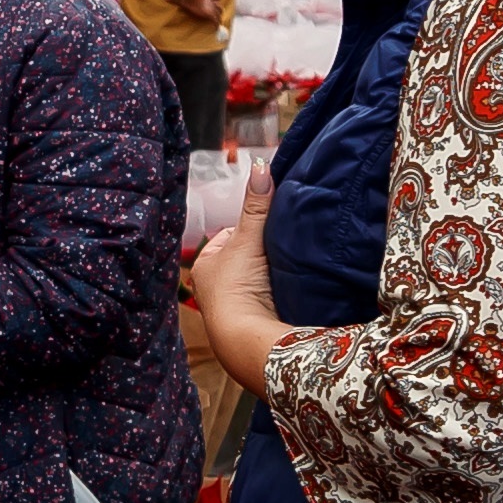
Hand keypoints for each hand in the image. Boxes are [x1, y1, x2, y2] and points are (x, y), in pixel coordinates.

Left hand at [189, 162, 284, 390]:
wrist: (248, 337)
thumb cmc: (237, 288)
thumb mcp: (248, 239)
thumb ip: (257, 205)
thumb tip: (261, 165)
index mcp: (206, 265)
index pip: (233, 235)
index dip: (253, 228)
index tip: (273, 224)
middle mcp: (216, 286)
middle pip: (249, 256)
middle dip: (266, 251)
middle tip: (286, 243)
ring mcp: (236, 305)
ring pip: (262, 276)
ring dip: (276, 271)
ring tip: (293, 263)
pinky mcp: (256, 319)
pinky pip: (273, 294)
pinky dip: (283, 288)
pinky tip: (296, 284)